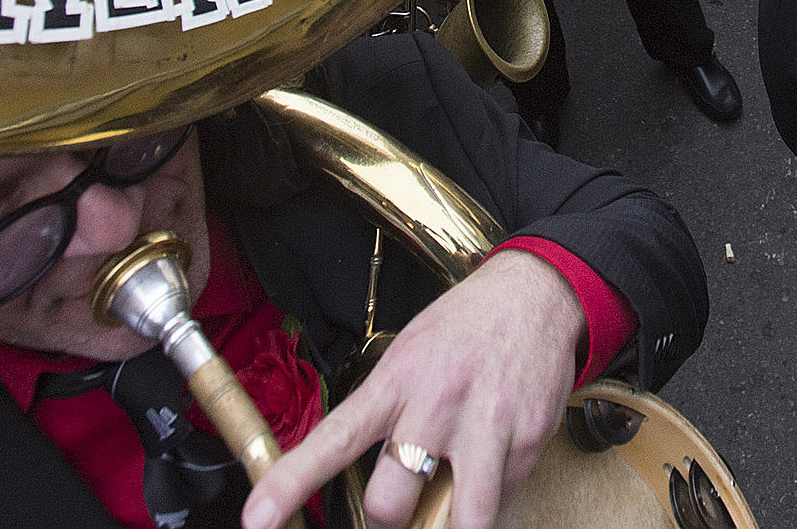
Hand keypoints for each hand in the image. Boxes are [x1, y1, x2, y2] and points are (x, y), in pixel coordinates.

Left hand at [241, 250, 582, 528]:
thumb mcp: (408, 355)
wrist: (538, 292)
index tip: (257, 521)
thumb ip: (385, 416)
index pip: (333, 440)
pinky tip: (489, 466)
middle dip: (387, 520)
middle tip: (398, 505)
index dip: (289, 484)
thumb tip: (374, 480)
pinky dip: (488, 500)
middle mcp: (437, 404)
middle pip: (390, 502)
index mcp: (396, 381)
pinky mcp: (529, 441)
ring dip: (445, 527)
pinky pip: (501, 503)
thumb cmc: (465, 327)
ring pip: (459, 521)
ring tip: (445, 507)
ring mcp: (487, 426)